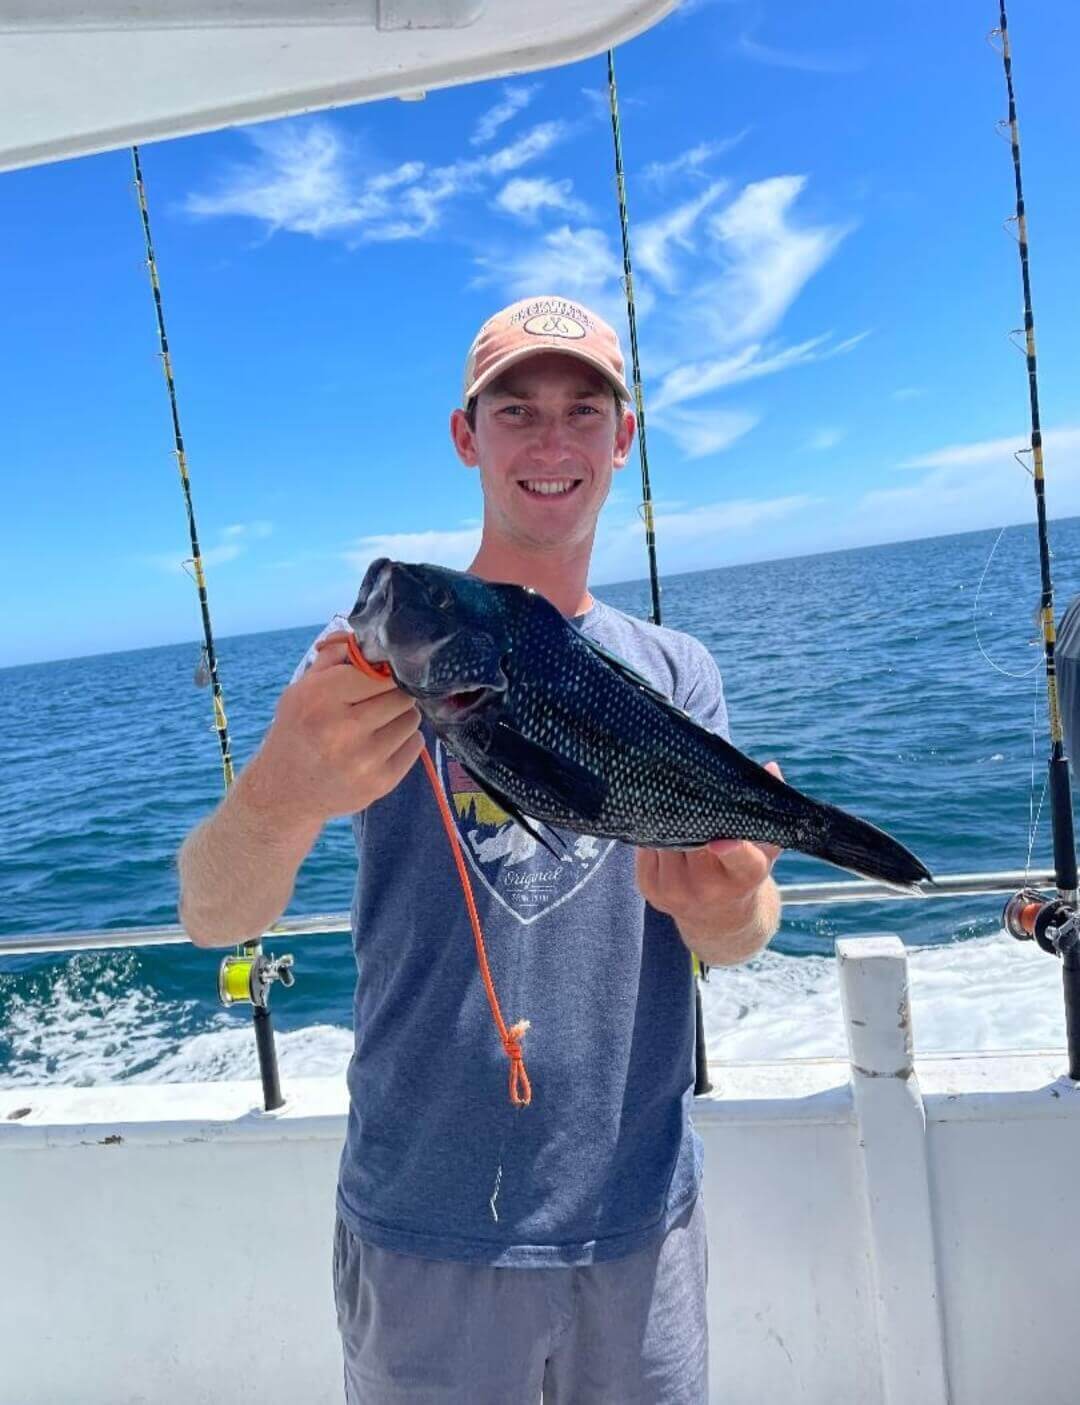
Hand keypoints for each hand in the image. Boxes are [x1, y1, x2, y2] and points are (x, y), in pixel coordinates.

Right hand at [244, 632, 423, 826]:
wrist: (284, 791)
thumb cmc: (297, 731)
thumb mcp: (302, 688)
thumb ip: (335, 656)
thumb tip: (370, 634)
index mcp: (319, 698)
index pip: (378, 671)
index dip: (383, 670)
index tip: (380, 674)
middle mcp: (341, 730)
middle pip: (400, 693)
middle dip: (393, 692)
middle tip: (379, 699)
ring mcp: (364, 760)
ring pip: (411, 718)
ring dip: (400, 715)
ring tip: (378, 722)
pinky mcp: (381, 782)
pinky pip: (415, 744)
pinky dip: (404, 739)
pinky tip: (382, 743)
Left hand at [635, 762, 783, 937]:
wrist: (719, 921)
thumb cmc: (743, 874)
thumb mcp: (765, 847)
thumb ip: (766, 809)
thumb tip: (770, 767)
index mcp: (743, 877)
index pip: (739, 859)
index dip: (731, 848)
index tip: (722, 837)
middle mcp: (708, 889)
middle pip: (693, 841)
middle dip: (691, 815)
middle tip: (688, 784)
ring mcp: (675, 891)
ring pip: (666, 840)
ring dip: (667, 820)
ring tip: (670, 796)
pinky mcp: (649, 889)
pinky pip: (646, 848)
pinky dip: (652, 832)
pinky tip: (657, 818)